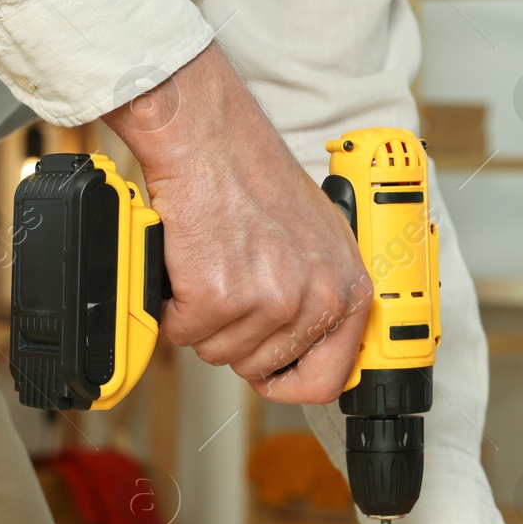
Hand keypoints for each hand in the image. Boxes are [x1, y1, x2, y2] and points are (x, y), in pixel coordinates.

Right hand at [102, 45, 369, 402]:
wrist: (212, 143)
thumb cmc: (256, 179)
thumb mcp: (317, 242)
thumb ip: (319, 295)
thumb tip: (307, 341)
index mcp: (349, 291)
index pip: (328, 379)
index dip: (289, 380)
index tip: (270, 372)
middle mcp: (317, 300)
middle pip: (259, 366)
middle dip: (233, 334)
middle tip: (228, 284)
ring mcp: (271, 301)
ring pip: (217, 352)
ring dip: (202, 318)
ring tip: (211, 265)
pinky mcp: (220, 297)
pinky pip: (183, 333)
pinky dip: (173, 305)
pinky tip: (189, 263)